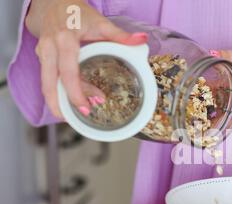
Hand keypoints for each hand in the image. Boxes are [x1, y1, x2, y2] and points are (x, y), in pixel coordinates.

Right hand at [26, 0, 147, 117]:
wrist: (54, 3)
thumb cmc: (78, 13)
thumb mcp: (100, 22)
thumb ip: (120, 34)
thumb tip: (142, 40)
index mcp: (64, 40)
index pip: (68, 73)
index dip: (76, 93)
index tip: (86, 107)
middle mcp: (49, 49)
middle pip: (50, 84)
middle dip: (61, 104)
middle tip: (79, 116)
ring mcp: (43, 55)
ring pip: (47, 84)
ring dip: (60, 101)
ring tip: (81, 110)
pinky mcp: (42, 60)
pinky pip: (49, 80)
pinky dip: (60, 92)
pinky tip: (75, 100)